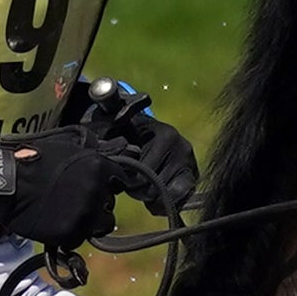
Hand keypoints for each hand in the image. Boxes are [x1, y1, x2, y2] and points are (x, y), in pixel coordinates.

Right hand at [0, 122, 128, 247]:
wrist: (6, 183)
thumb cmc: (32, 162)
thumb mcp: (66, 149)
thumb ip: (89, 158)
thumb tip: (104, 163)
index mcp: (98, 167)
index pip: (120, 180)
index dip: (109, 184)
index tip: (100, 187)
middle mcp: (96, 191)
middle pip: (110, 203)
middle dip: (98, 202)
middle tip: (78, 200)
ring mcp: (84, 214)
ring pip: (103, 224)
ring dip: (92, 220)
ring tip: (73, 215)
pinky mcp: (71, 233)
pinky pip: (81, 238)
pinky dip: (73, 233)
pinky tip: (59, 223)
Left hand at [73, 77, 200, 219]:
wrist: (146, 137)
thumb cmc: (126, 130)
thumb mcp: (116, 119)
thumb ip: (110, 108)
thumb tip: (103, 91)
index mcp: (165, 134)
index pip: (142, 171)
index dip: (127, 176)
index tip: (121, 170)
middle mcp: (182, 148)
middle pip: (153, 187)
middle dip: (137, 187)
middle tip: (131, 178)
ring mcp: (190, 165)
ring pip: (163, 196)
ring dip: (148, 196)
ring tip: (142, 184)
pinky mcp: (193, 180)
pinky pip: (176, 202)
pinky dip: (161, 204)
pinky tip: (153, 195)